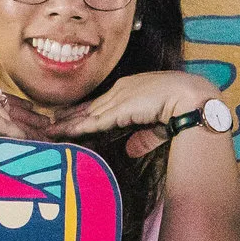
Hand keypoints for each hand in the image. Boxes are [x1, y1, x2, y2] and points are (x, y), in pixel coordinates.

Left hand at [41, 72, 224, 158]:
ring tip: (48, 129)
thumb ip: (144, 137)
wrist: (191, 98)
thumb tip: (131, 150)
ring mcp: (118, 98)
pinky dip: (76, 126)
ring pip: (86, 113)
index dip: (85, 111)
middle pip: (89, 106)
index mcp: (131, 90)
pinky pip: (92, 120)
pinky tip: (62, 132)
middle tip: (50, 121)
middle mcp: (121, 91)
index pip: (102, 103)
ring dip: (67, 122)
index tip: (69, 116)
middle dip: (70, 115)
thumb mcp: (159, 124)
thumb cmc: (182, 107)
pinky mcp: (119, 109)